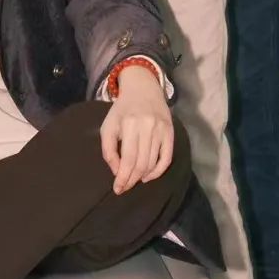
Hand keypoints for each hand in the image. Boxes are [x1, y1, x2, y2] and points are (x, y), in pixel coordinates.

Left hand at [101, 67, 174, 192]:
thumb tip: (117, 172)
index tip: (118, 189)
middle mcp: (147, 127)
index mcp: (129, 125)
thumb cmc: (122, 111)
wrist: (143, 89)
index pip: (127, 159)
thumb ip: (108, 150)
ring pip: (153, 162)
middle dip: (131, 179)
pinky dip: (158, 171)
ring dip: (143, 176)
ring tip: (134, 181)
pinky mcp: (170, 132)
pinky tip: (148, 176)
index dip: (123, 178)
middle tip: (125, 187)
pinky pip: (167, 158)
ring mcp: (161, 129)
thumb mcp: (108, 126)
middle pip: (141, 163)